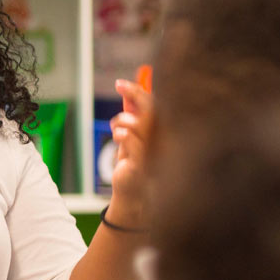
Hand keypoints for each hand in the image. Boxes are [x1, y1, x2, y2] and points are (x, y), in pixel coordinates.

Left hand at [109, 79, 152, 226]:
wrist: (132, 195)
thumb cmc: (132, 166)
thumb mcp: (129, 139)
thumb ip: (131, 120)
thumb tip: (127, 97)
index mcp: (162, 133)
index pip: (156, 105)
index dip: (140, 91)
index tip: (120, 83)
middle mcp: (163, 141)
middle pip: (152, 109)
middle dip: (135, 93)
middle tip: (119, 85)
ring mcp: (156, 153)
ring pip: (142, 124)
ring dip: (123, 121)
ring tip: (116, 128)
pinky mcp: (145, 164)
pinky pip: (134, 142)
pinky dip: (123, 134)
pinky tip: (117, 137)